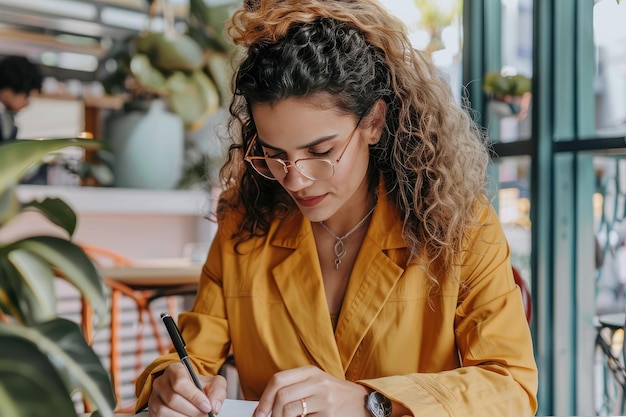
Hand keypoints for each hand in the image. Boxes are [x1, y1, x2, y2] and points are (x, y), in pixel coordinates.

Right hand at [148, 362, 226, 415]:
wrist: (190, 393)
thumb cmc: (200, 386)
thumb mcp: (213, 383)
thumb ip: (217, 391)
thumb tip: (214, 407)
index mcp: (175, 370)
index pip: (180, 382)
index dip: (195, 397)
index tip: (207, 407)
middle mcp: (161, 382)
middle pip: (173, 399)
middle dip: (192, 410)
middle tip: (204, 415)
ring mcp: (154, 397)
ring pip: (164, 411)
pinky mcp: (152, 410)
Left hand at [252, 365, 369, 416]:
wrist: (361, 402)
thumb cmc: (334, 394)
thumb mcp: (315, 382)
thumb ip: (294, 387)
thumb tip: (266, 405)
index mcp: (310, 371)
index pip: (278, 380)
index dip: (264, 398)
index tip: (259, 412)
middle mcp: (318, 382)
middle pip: (281, 396)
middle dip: (271, 413)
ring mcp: (325, 398)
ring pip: (290, 410)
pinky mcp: (329, 414)